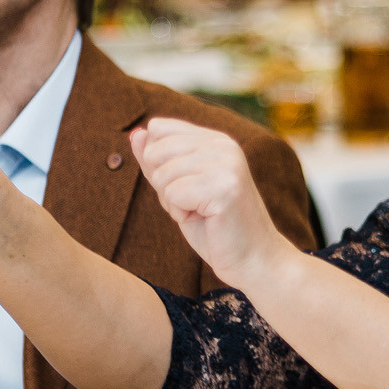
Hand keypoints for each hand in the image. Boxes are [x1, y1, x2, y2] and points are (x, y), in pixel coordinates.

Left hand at [130, 117, 291, 288]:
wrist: (252, 259)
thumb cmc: (214, 227)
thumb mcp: (178, 188)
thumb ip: (158, 161)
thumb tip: (136, 134)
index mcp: (215, 140)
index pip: (159, 128)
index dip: (158, 163)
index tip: (186, 185)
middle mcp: (223, 144)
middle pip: (155, 152)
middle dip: (163, 185)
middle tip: (194, 203)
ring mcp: (226, 163)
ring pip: (162, 175)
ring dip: (173, 203)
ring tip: (202, 212)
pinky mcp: (225, 186)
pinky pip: (173, 194)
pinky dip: (181, 214)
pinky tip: (206, 219)